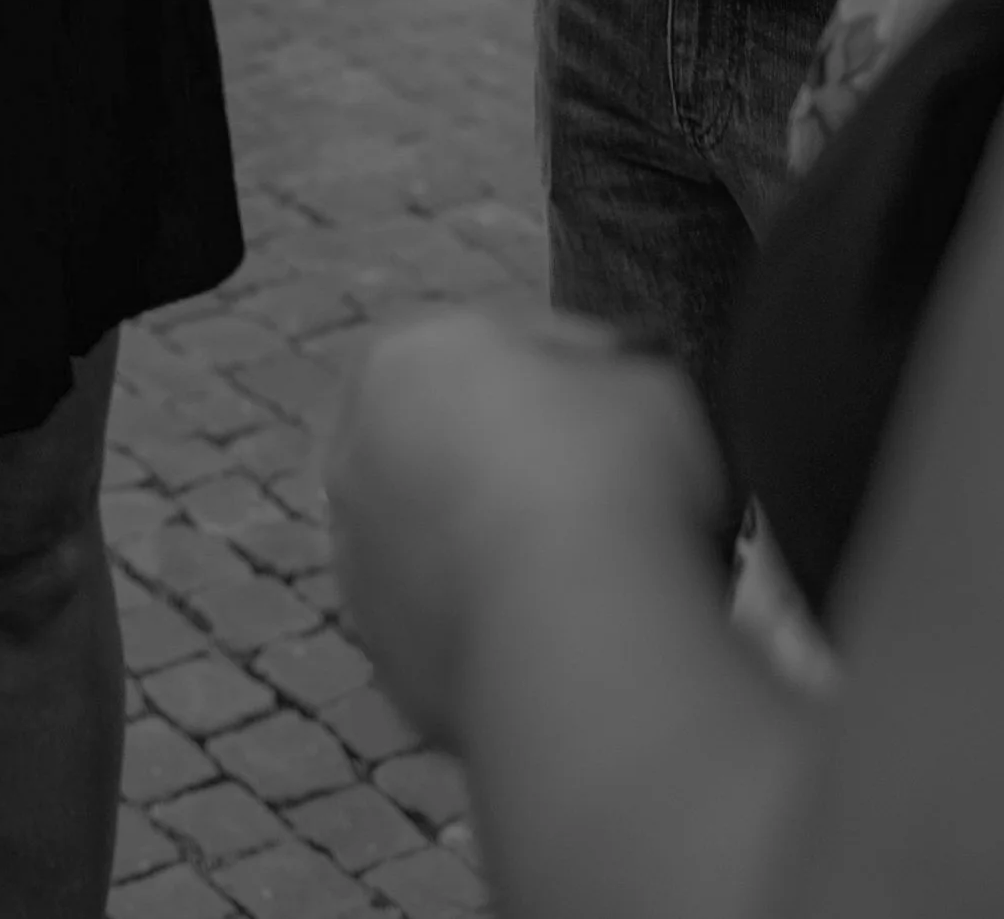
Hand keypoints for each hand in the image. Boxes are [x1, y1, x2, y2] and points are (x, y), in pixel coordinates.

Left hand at [327, 309, 725, 749]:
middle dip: (512, 462)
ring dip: (492, 548)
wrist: (575, 631)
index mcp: (405, 357)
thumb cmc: (612, 474)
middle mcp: (356, 452)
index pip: (496, 348)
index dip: (574, 377)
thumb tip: (612, 399)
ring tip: (582, 578)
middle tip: (601, 496)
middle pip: (449, 443)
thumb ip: (611, 375)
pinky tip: (558, 639)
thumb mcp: (647, 380)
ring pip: (439, 538)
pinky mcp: (384, 655)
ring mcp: (358, 560)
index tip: (629, 414)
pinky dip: (492, 627)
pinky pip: (450, 626)